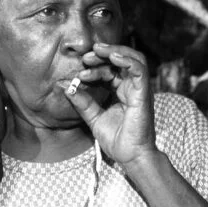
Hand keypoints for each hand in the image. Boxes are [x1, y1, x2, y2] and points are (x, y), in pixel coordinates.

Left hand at [63, 42, 155, 167]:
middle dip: (103, 54)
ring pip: (133, 59)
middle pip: (121, 61)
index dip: (94, 68)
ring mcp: (139, 90)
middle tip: (86, 56)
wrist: (130, 156)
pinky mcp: (143, 94)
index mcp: (121, 92)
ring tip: (98, 50)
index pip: (109, 71)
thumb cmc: (117, 140)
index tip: (79, 74)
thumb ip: (81, 102)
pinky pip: (140, 70)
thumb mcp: (93, 117)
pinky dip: (128, 60)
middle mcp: (132, 88)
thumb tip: (64, 86)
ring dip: (115, 51)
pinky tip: (113, 56)